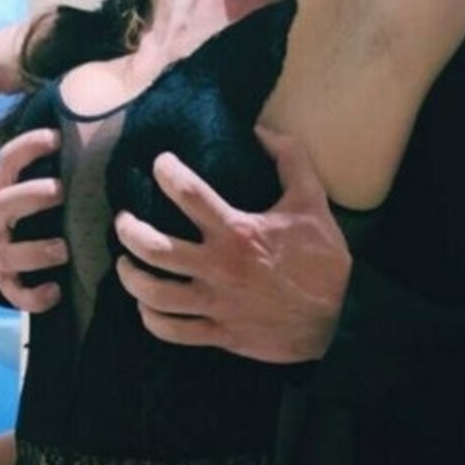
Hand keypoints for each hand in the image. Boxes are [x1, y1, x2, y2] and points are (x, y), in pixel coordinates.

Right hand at [0, 128, 67, 311]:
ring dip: (35, 250)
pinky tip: (56, 291)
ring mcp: (3, 253)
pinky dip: (35, 295)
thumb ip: (70, 169)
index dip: (29, 147)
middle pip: (5, 204)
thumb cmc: (50, 216)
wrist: (30, 261)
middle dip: (31, 196)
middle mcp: (1, 221)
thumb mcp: (55, 191)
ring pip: (8, 253)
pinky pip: (17, 294)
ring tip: (64, 249)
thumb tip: (105, 131)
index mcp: (10, 190)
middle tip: (60, 190)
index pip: (11, 161)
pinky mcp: (11, 285)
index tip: (56, 137)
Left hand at [113, 127, 352, 362]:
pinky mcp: (220, 334)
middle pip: (153, 248)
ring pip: (153, 293)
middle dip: (128, 230)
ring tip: (126, 263)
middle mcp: (219, 268)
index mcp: (238, 231)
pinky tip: (147, 306)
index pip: (186, 193)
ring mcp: (216, 304)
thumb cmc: (324, 259)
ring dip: (130, 277)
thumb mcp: (312, 200)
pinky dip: (151, 318)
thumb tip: (261, 130)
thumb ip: (288, 159)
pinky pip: (172, 331)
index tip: (160, 165)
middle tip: (124, 221)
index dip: (166, 172)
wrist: (340, 317)